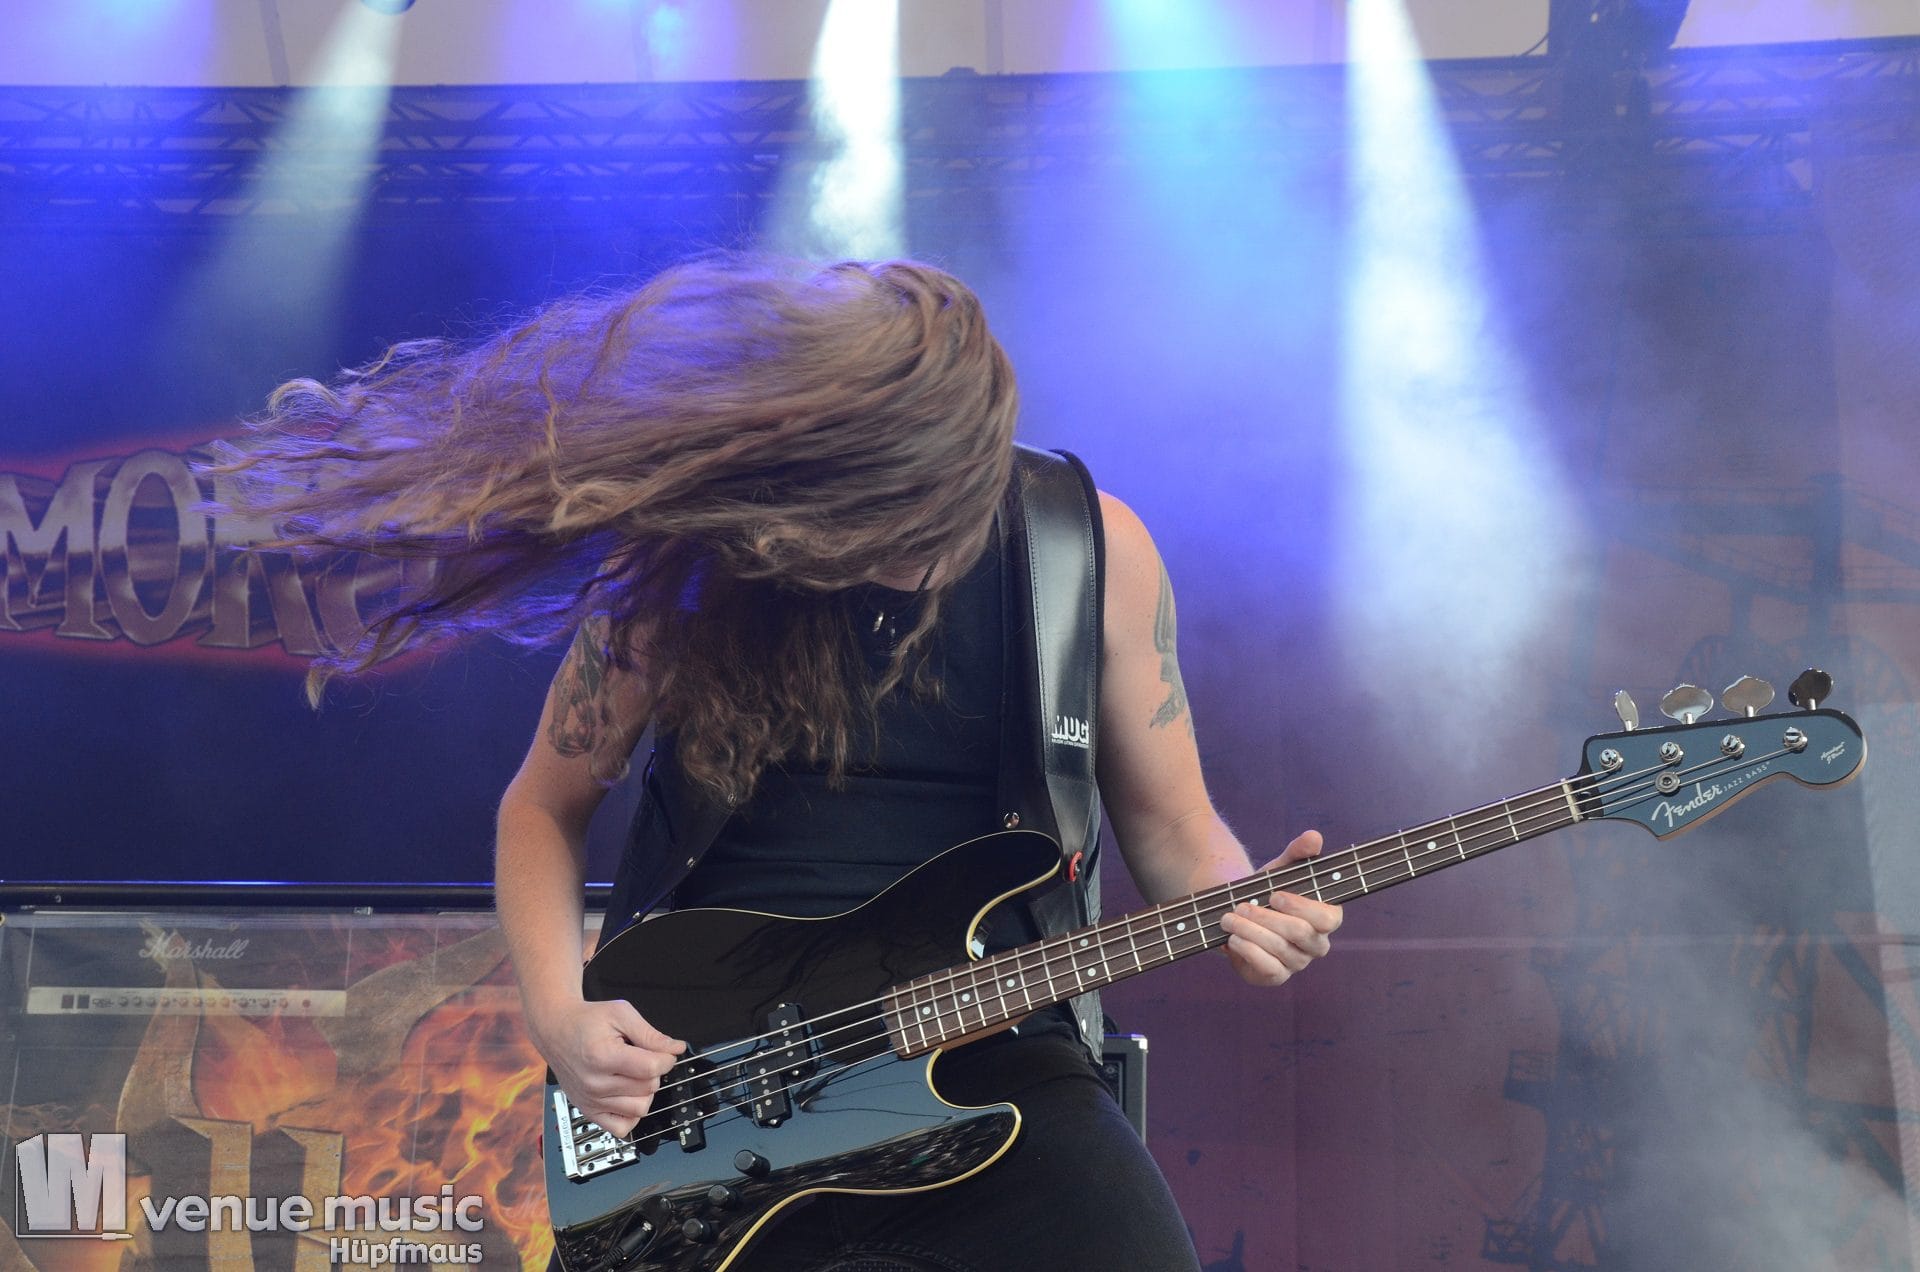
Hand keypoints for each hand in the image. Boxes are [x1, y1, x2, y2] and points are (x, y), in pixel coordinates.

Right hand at [532, 997, 686, 1136]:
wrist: (555, 1030)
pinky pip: (621, 1128)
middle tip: (643, 1056)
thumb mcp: (621, 1014)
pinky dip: (631, 1114)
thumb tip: (676, 1049)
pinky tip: (629, 1095)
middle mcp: (595, 1083)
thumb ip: (651, 1034)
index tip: (665, 1051)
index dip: (667, 1058)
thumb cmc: (586, 1021)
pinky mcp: (588, 1111)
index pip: (651, 1068)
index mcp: (603, 1057)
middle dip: (655, 1071)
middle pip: (648, 1088)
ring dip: (646, 1092)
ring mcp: (591, 1100)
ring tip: (635, 1074)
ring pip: (639, 1109)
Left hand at [1218, 829, 1342, 987]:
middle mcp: (1316, 944)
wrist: (1237, 909)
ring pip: (1280, 950)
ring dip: (1250, 931)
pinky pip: (1268, 970)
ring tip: (1229, 918)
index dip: (1301, 907)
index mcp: (1326, 918)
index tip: (1274, 895)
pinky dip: (1248, 951)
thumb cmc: (1266, 889)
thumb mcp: (1280, 867)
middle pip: (1300, 934)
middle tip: (1241, 906)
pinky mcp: (1275, 976)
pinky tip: (1232, 938)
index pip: (1328, 919)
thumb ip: (1299, 852)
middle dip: (1266, 917)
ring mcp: (1297, 963)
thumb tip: (1314, 837)